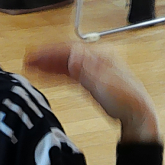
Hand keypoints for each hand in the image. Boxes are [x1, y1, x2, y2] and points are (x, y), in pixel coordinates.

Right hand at [24, 43, 159, 142]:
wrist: (136, 115)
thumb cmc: (125, 98)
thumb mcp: (104, 83)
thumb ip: (86, 69)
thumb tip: (72, 54)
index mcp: (100, 55)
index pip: (70, 49)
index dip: (50, 51)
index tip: (34, 55)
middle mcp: (95, 59)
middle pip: (66, 55)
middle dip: (46, 57)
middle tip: (27, 61)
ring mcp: (92, 70)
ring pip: (66, 65)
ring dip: (49, 66)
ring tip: (31, 68)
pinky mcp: (90, 81)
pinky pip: (70, 75)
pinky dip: (57, 75)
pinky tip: (46, 77)